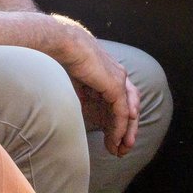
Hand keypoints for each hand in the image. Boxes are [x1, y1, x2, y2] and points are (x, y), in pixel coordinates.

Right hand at [53, 21, 137, 157]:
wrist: (63, 43)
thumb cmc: (64, 58)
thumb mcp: (77, 83)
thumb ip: (86, 96)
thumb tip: (85, 111)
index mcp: (109, 74)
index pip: (120, 101)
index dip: (117, 121)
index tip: (111, 139)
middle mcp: (118, 76)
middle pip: (129, 108)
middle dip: (126, 130)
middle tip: (122, 149)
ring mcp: (119, 79)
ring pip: (129, 112)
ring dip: (126, 132)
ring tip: (122, 149)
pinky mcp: (116, 85)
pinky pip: (121, 112)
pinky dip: (120, 128)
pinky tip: (116, 139)